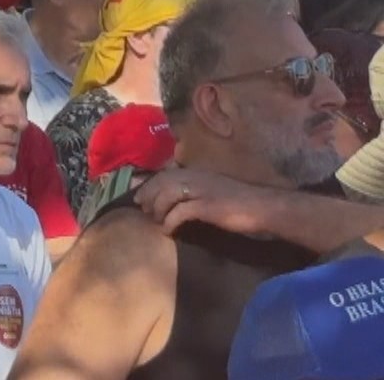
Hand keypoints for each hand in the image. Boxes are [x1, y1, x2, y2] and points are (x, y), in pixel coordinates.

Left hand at [134, 166, 275, 236]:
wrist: (264, 207)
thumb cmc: (240, 201)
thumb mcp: (213, 189)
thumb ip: (195, 189)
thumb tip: (176, 199)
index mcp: (197, 173)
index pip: (165, 175)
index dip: (149, 185)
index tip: (139, 197)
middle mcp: (196, 177)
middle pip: (162, 183)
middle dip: (149, 196)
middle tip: (143, 210)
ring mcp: (201, 190)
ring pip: (167, 195)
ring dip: (158, 209)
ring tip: (156, 221)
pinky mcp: (206, 206)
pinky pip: (180, 212)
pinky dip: (170, 222)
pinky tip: (168, 230)